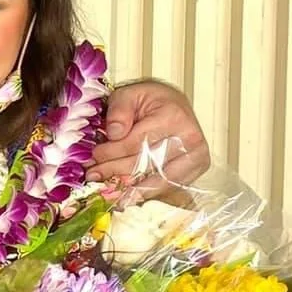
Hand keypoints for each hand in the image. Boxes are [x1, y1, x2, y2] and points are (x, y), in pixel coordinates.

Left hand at [95, 80, 209, 193]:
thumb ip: (119, 110)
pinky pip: (171, 185)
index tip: (93, 157)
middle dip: (115, 171)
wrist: (176, 104)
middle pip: (146, 163)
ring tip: (111, 195)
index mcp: (173, 117)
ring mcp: (196, 154)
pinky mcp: (197, 167)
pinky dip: (150, 192)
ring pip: (158, 179)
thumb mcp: (130, 94)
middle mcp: (189, 138)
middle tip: (93, 175)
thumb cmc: (151, 100)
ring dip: (132, 189)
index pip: (136, 143)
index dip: (111, 152)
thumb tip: (114, 133)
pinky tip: (131, 197)